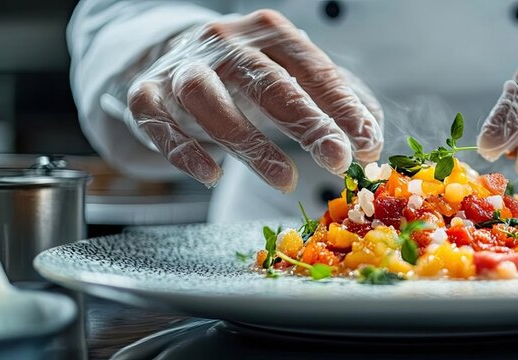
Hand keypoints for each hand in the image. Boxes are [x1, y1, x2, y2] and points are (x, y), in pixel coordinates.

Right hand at [126, 10, 382, 190]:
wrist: (173, 55)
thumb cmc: (249, 74)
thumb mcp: (296, 75)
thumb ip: (338, 101)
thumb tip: (371, 140)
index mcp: (271, 33)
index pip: (312, 67)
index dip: (340, 106)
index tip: (365, 141)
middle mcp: (226, 43)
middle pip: (269, 83)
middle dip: (306, 124)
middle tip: (336, 159)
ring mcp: (183, 66)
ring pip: (209, 99)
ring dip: (249, 143)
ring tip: (286, 180)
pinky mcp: (146, 94)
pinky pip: (158, 121)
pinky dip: (183, 150)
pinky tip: (211, 175)